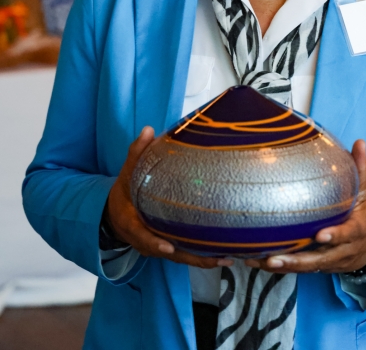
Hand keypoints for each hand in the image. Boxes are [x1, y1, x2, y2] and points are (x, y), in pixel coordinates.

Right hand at [105, 126, 232, 268]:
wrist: (114, 213)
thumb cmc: (124, 191)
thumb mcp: (126, 172)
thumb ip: (136, 152)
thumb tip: (148, 129)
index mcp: (132, 223)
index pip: (142, 236)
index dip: (154, 243)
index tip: (168, 247)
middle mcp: (145, 240)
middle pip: (168, 253)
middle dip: (191, 258)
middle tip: (214, 258)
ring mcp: (156, 246)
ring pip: (179, 257)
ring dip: (201, 260)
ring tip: (225, 259)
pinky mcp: (167, 247)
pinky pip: (183, 254)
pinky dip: (201, 256)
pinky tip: (222, 255)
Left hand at [245, 139, 365, 273]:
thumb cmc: (363, 213)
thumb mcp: (365, 193)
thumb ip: (361, 169)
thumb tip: (360, 142)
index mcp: (355, 230)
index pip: (347, 233)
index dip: (335, 236)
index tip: (321, 235)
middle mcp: (342, 250)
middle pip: (320, 258)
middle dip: (297, 261)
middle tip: (276, 258)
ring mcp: (329, 260)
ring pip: (306, 267)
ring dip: (283, 266)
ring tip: (261, 261)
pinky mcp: (318, 266)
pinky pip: (298, 269)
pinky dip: (279, 267)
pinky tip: (256, 262)